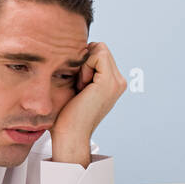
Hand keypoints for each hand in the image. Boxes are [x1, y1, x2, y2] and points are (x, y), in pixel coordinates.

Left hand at [50, 40, 126, 164]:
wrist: (69, 135)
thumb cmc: (65, 115)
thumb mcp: (75, 87)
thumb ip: (81, 70)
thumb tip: (72, 50)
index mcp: (112, 83)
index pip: (99, 52)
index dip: (83, 60)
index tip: (77, 83)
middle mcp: (119, 82)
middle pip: (100, 48)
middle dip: (84, 60)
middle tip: (78, 84)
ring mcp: (117, 82)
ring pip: (100, 49)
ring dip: (84, 64)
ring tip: (80, 86)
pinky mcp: (109, 82)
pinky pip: (98, 54)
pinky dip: (85, 65)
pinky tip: (81, 85)